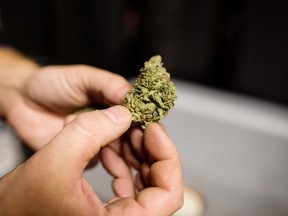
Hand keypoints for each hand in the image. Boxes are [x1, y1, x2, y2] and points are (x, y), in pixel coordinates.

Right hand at [0, 106, 182, 215]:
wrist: (7, 213)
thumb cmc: (22, 203)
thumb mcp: (55, 160)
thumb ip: (91, 131)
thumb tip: (123, 114)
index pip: (168, 196)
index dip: (168, 158)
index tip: (155, 131)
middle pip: (161, 186)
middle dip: (152, 150)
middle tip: (141, 126)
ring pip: (147, 182)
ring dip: (138, 153)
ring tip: (123, 132)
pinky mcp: (108, 209)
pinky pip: (130, 183)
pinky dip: (124, 161)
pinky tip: (110, 147)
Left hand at [3, 65, 130, 149]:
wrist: (23, 101)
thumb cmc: (54, 84)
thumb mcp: (83, 77)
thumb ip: (107, 84)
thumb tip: (131, 96)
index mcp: (115, 102)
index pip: (136, 114)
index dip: (141, 121)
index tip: (144, 127)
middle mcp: (110, 122)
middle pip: (131, 135)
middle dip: (132, 139)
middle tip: (128, 141)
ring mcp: (98, 139)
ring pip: (119, 150)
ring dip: (114, 149)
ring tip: (105, 143)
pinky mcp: (85, 155)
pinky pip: (98, 161)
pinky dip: (96, 156)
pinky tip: (87, 148)